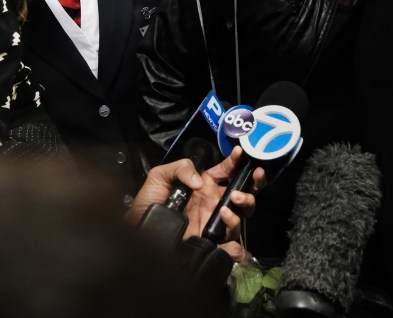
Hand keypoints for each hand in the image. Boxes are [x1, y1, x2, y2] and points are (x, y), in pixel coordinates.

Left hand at [125, 147, 262, 243]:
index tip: (240, 153)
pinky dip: (234, 228)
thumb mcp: (160, 176)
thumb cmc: (149, 202)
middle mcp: (215, 201)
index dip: (236, 161)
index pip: (228, 170)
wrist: (139, 230)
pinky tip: (224, 219)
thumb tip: (200, 181)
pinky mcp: (213, 239)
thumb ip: (180, 168)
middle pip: (244, 191)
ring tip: (232, 201)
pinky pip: (233, 237)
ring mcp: (216, 220)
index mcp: (206, 184)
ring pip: (244, 212)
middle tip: (250, 180)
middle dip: (253, 184)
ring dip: (244, 204)